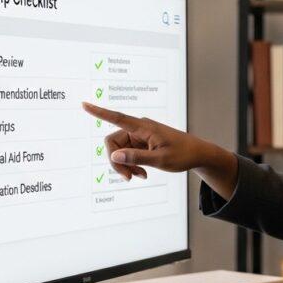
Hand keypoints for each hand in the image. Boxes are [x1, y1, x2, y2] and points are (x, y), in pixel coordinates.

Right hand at [82, 102, 237, 198]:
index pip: (117, 118)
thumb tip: (114, 156)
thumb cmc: (183, 154)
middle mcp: (139, 129)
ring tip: (140, 176)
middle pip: (113, 143)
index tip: (84, 105)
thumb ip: (137, 158)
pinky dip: (132, 165)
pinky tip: (142, 173)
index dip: (99, 112)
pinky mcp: (141, 144)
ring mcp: (139, 137)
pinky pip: (128, 154)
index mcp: (144, 127)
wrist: (198, 155)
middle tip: (129, 178)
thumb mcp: (161, 160)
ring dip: (126, 165)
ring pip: (119, 151)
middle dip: (117, 161)